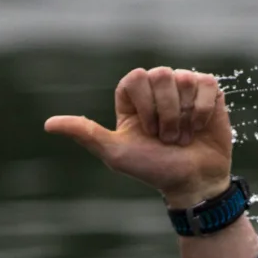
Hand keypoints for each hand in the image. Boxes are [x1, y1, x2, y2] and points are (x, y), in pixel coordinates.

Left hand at [45, 67, 231, 209]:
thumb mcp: (116, 153)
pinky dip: (203, 110)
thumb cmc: (153, 169)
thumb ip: (86, 134)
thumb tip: (48, 125)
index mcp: (133, 97)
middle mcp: (157, 88)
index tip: (147, 131)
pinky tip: (199, 127)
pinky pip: (206, 84)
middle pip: (161, 75)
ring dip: (184, 116)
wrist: (192, 182)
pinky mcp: (208, 92)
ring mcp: (183, 88)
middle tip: (166, 138)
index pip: (136, 78)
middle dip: (165, 113)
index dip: (145, 105)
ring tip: (183, 135)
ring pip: (184, 79)